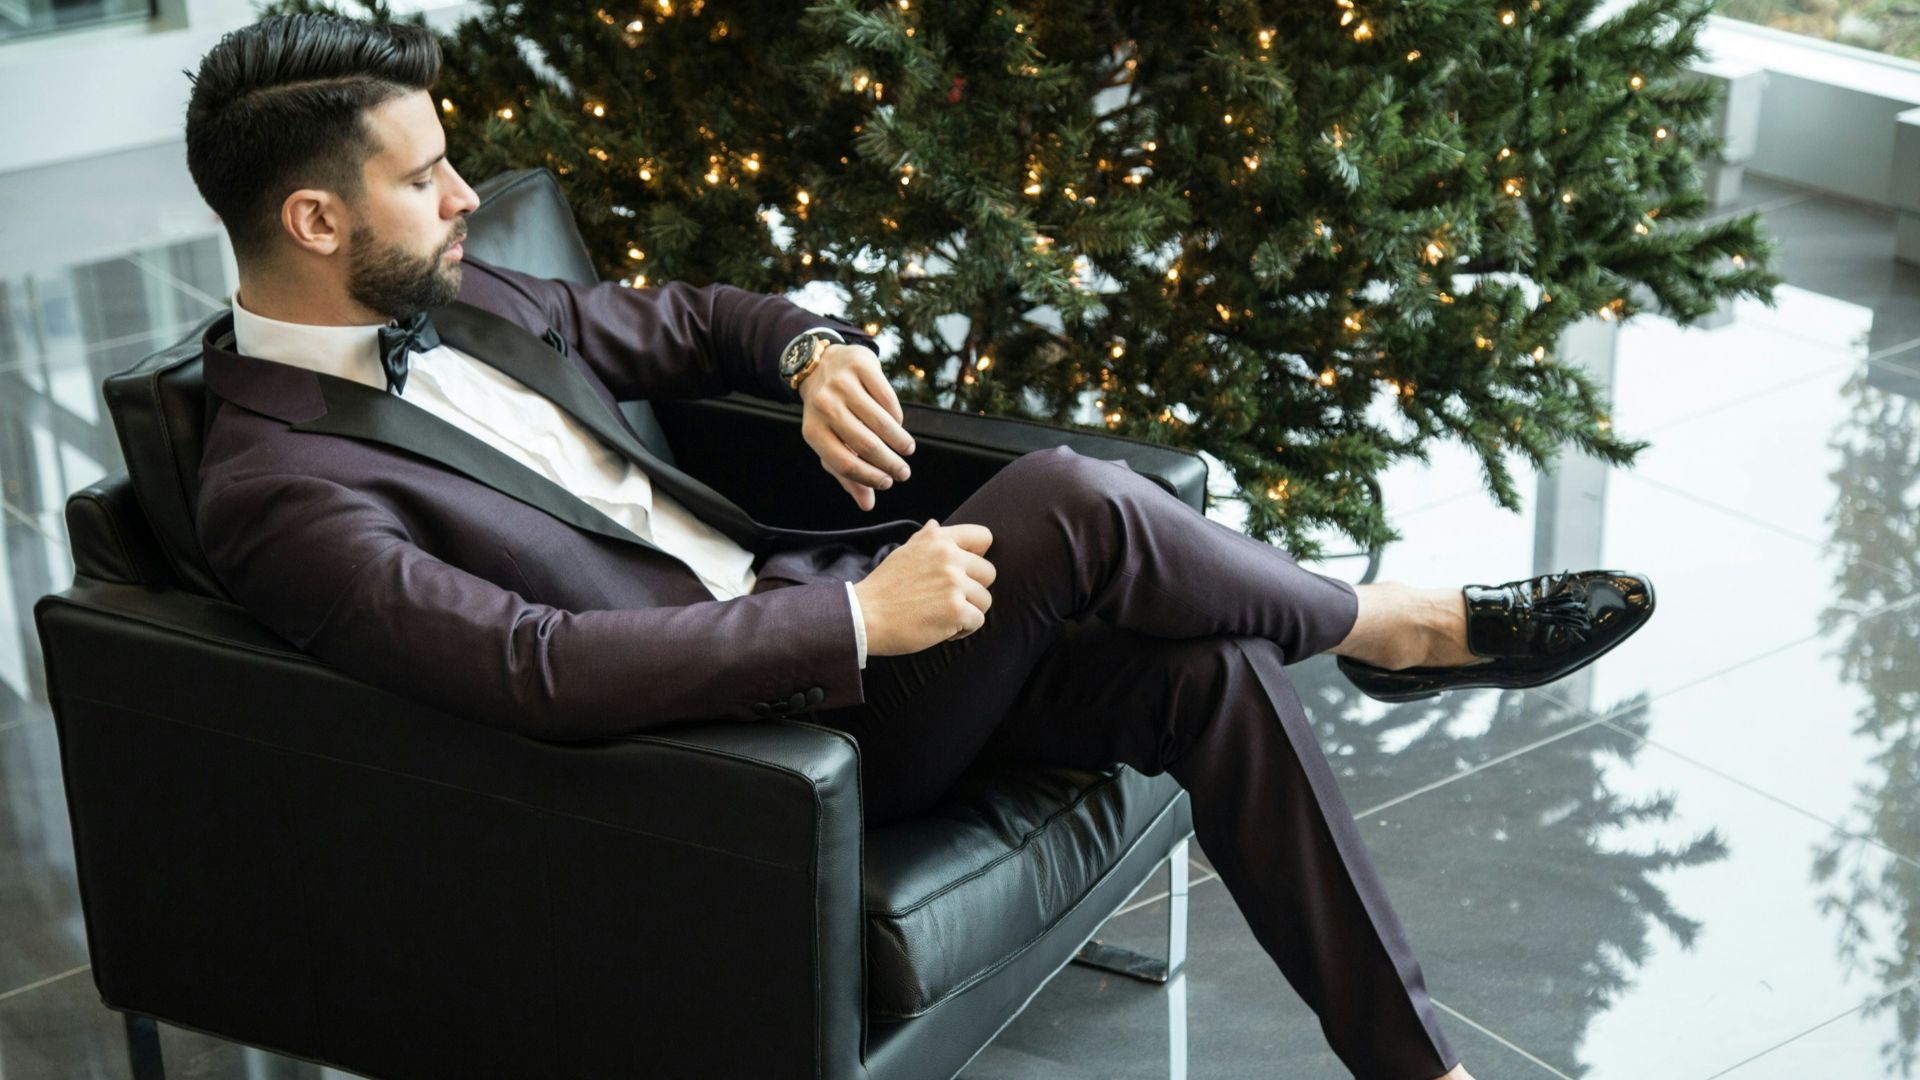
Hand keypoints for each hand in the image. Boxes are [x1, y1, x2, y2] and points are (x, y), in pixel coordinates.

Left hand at [798, 342, 914, 510]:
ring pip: (880, 421)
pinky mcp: (860, 367)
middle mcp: (824, 407)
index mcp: (812, 431)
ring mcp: (842, 385)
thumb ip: (847, 475)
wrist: (820, 365)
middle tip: (904, 472)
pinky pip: (887, 398)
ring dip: (899, 440)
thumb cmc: (828, 414)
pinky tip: (899, 425)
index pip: (844, 463)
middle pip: (865, 444)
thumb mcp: (829, 442)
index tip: (888, 483)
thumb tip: (868, 505)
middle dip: (890, 463)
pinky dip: (896, 416)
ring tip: (907, 450)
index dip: (869, 477)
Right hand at [852, 519, 995, 655]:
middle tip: (948, 599)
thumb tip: (936, 524)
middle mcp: (949, 557)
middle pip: (989, 573)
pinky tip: (942, 628)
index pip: (984, 536)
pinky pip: (978, 621)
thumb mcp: (904, 552)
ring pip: (985, 599)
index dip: (979, 556)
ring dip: (968, 611)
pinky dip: (963, 629)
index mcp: (938, 539)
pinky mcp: (956, 610)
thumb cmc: (884, 588)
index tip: (966, 571)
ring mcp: (954, 583)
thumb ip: (926, 538)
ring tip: (943, 615)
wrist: (864, 615)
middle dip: (973, 589)